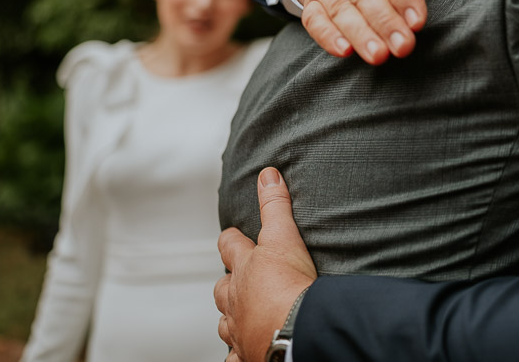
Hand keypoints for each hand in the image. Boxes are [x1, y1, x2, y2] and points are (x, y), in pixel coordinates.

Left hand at [215, 168, 316, 361]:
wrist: (296, 332)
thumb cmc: (289, 288)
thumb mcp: (284, 238)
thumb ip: (276, 206)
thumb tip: (267, 175)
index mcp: (244, 269)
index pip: (230, 246)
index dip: (232, 239)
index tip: (233, 235)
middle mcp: (235, 300)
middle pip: (222, 288)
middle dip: (228, 281)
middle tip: (238, 277)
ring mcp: (239, 330)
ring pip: (226, 322)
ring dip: (232, 316)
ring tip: (242, 313)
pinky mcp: (247, 354)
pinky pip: (235, 355)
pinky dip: (238, 351)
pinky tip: (244, 350)